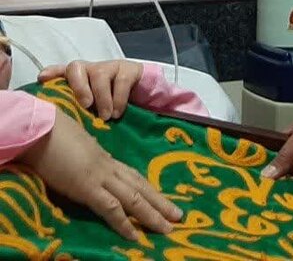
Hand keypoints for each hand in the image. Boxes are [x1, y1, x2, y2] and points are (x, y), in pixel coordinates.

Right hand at [19, 109, 182, 241]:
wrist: (42, 129)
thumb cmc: (53, 137)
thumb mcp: (76, 150)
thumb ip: (86, 159)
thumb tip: (88, 166)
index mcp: (105, 159)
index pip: (132, 177)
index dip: (148, 190)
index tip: (162, 200)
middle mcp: (109, 167)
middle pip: (140, 186)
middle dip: (160, 203)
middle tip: (178, 217)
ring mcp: (101, 176)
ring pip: (134, 197)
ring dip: (152, 214)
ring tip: (168, 228)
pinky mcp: (88, 187)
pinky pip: (111, 208)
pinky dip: (125, 223)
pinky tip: (136, 236)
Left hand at [39, 59, 143, 120]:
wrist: (140, 93)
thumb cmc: (108, 103)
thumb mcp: (91, 109)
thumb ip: (77, 112)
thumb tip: (62, 131)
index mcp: (77, 78)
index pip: (60, 71)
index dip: (51, 73)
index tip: (42, 79)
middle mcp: (90, 69)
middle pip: (75, 68)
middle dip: (78, 86)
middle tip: (86, 105)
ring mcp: (109, 67)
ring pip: (99, 75)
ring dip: (102, 98)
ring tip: (106, 117)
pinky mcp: (128, 69)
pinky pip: (121, 82)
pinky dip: (118, 100)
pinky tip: (117, 113)